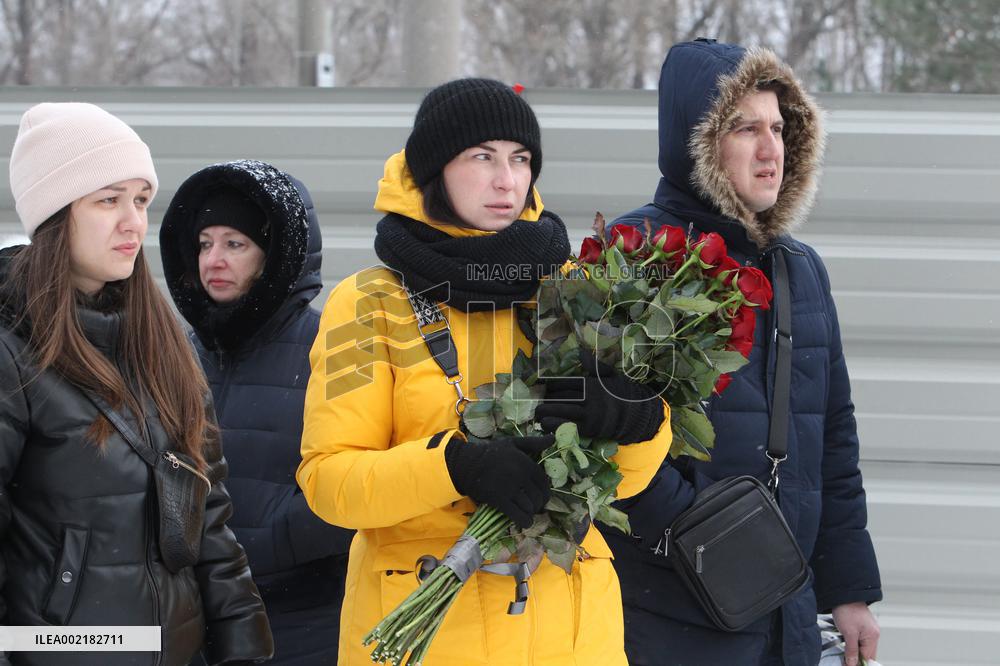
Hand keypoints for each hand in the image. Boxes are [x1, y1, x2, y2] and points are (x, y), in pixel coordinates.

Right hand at [444, 435, 553, 528]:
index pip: (544, 483)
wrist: (467, 463)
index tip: (542, 497)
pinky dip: (524, 521)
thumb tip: (552, 439)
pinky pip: (518, 515)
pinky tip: (525, 522)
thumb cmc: (491, 452)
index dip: (546, 493)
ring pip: (529, 507)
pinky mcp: (499, 500)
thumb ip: (534, 442)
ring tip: (527, 512)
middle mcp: (520, 476)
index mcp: (526, 463)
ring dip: (530, 512)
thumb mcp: (513, 443)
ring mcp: (510, 489)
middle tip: (534, 507)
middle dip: (538, 504)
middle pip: (538, 497)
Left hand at [535, 371, 663, 444]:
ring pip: (560, 411)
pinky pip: (567, 426)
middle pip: (559, 396)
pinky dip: (554, 425)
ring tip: (538, 412)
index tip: (545, 386)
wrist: (636, 415)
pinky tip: (546, 424)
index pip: (564, 382)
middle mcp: (587, 398)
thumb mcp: (612, 376)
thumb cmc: (623, 393)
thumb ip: (595, 366)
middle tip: (539, 400)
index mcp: (590, 384)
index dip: (551, 385)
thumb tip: (581, 353)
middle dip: (547, 398)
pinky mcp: (588, 429)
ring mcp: (587, 414)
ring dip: (546, 412)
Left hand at [832, 602, 879, 665]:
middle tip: (846, 660)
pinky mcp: (863, 625)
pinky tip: (847, 643)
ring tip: (845, 652)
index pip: (868, 657)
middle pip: (867, 653)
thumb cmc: (847, 610)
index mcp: (873, 636)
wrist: (843, 595)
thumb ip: (852, 650)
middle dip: (857, 658)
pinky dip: (854, 643)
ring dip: (855, 651)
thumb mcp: (848, 633)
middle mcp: (874, 633)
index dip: (858, 663)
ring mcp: (869, 629)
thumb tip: (853, 663)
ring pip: (863, 647)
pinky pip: (860, 639)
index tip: (849, 665)